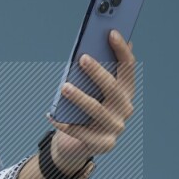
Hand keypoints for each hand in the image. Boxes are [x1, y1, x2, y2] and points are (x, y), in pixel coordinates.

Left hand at [47, 29, 135, 172]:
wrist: (78, 145)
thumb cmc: (83, 111)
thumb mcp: (90, 90)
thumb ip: (94, 71)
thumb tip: (93, 44)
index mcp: (126, 91)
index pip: (128, 67)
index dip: (121, 50)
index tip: (111, 32)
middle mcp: (125, 109)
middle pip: (113, 88)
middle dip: (98, 72)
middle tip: (82, 58)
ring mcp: (116, 128)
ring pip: (97, 110)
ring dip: (80, 98)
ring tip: (64, 87)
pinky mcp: (103, 144)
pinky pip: (80, 132)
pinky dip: (64, 123)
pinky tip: (51, 115)